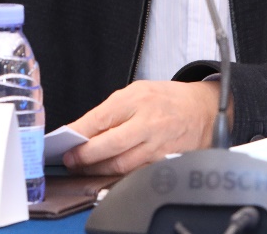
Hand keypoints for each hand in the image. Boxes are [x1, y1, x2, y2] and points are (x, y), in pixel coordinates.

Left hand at [62, 80, 218, 175]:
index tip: (64, 141)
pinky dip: (117, 174)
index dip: (78, 133)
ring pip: (120, 165)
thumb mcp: (137, 92)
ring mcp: (158, 145)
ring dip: (97, 169)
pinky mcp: (164, 162)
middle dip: (85, 156)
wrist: (203, 110)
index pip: (100, 118)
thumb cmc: (166, 99)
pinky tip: (106, 171)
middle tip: (70, 160)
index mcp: (138, 99)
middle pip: (109, 145)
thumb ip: (111, 110)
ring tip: (84, 167)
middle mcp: (148, 123)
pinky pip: (135, 172)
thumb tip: (83, 130)